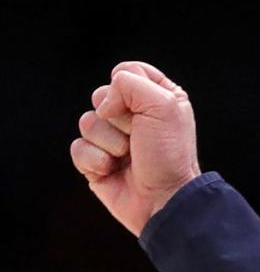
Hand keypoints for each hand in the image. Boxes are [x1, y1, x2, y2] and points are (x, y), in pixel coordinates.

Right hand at [70, 60, 201, 236]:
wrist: (165, 200)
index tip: (143, 108)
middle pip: (101, 95)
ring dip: (108, 141)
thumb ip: (130, 82)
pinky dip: (94, 159)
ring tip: (127, 157)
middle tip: (137, 138)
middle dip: (117, 117)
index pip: (126, 71)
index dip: (128, 86)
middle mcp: (132, 119)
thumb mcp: (164, 104)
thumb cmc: (169, 155)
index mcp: (154, 99)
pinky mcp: (96, 164)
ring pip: (87, 121)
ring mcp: (112, 142)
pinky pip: (78, 148)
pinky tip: (112, 170)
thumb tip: (103, 104)